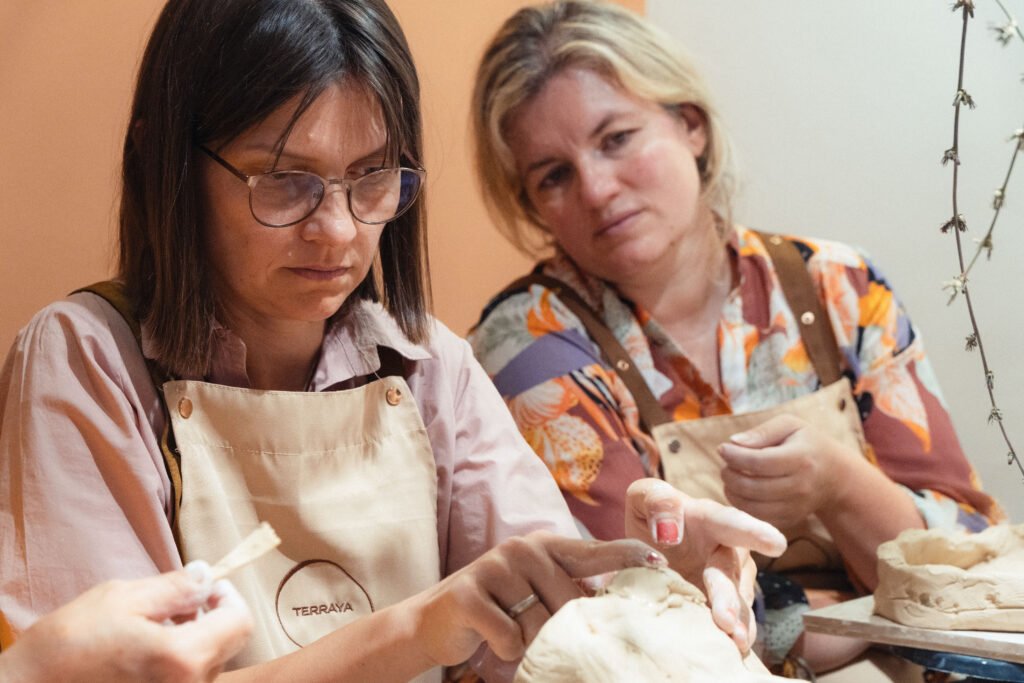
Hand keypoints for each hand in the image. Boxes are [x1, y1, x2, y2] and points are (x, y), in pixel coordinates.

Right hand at [0, 563, 251, 682]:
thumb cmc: (69, 645)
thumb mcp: (123, 599)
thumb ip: (176, 588)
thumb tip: (207, 576)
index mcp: (183, 658)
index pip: (241, 622)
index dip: (226, 597)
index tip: (204, 588)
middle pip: (229, 645)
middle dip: (211, 618)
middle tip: (174, 607)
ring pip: (209, 665)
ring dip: (194, 642)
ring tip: (150, 634)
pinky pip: (187, 682)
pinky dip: (177, 665)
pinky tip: (143, 658)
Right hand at [408, 530, 664, 666]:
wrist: (435, 620)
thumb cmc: (498, 609)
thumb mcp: (536, 592)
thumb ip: (569, 590)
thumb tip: (615, 609)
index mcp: (545, 545)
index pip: (594, 551)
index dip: (627, 555)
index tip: (660, 562)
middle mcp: (523, 548)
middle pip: (569, 602)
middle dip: (560, 629)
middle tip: (534, 631)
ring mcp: (495, 566)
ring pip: (539, 624)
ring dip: (527, 641)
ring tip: (509, 632)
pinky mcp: (469, 593)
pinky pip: (508, 636)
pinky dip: (503, 649)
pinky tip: (489, 637)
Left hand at [624, 478, 786, 652]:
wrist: (649, 546)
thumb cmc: (652, 514)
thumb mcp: (644, 497)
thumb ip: (656, 501)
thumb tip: (669, 531)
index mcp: (710, 519)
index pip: (732, 523)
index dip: (754, 532)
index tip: (776, 544)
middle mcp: (726, 550)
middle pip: (731, 572)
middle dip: (729, 596)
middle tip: (725, 620)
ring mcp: (728, 581)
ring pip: (738, 601)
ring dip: (737, 622)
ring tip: (733, 641)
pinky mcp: (723, 605)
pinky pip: (734, 622)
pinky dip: (733, 636)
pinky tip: (733, 650)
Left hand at [718, 414, 861, 530]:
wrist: (834, 476)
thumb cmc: (806, 444)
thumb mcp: (790, 426)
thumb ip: (762, 431)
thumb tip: (734, 442)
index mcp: (800, 459)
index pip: (758, 462)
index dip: (734, 456)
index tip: (722, 448)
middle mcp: (800, 486)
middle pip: (752, 487)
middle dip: (729, 475)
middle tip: (725, 465)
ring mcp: (796, 507)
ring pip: (752, 507)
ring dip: (732, 492)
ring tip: (731, 478)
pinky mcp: (790, 521)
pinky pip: (758, 518)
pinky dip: (742, 506)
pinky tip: (741, 492)